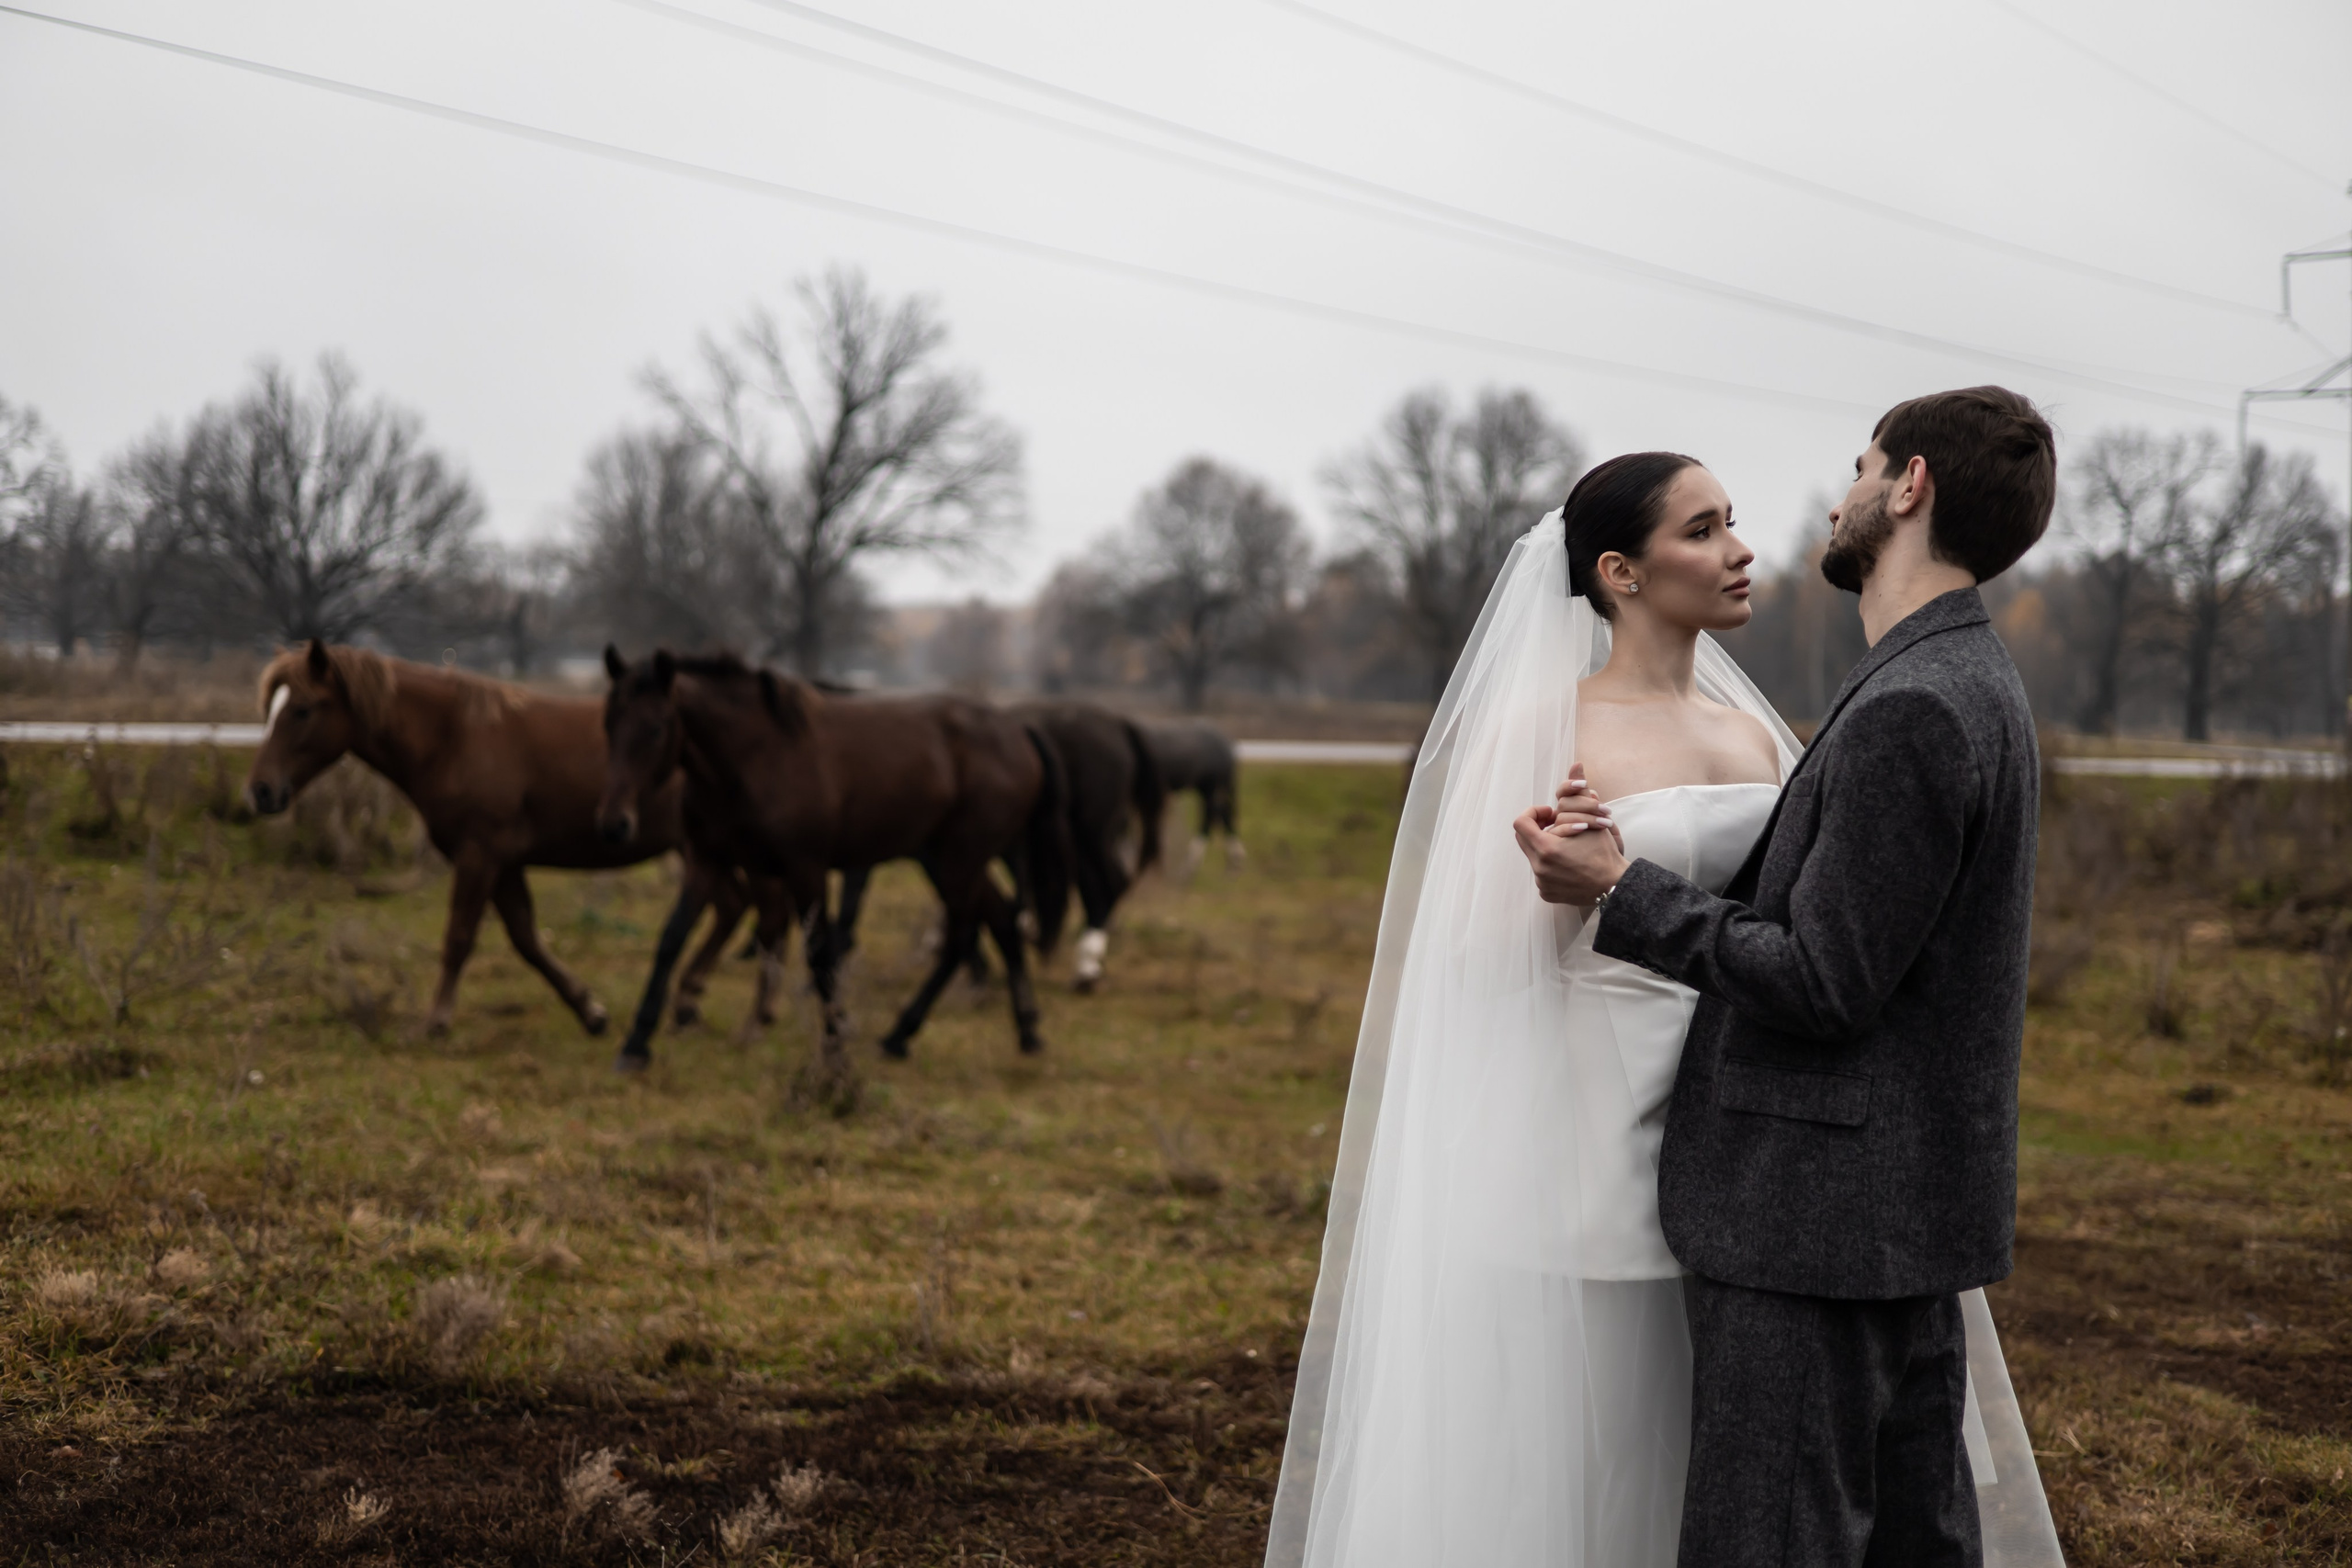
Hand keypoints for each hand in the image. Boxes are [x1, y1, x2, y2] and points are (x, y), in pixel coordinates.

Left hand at [1514, 763, 1629, 904]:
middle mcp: (1539, 868)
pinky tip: (1570, 864)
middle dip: (1539, 829)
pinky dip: (1551, 866)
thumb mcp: (1593, 819)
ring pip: (1533, 856)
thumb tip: (1576, 764)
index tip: (1552, 814)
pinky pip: (1541, 874)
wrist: (1616, 887)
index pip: (1521, 822)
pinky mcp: (1547, 893)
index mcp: (1546, 849)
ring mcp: (1542, 882)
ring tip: (1567, 844)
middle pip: (1523, 839)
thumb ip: (1579, 793)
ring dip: (1547, 846)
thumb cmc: (1605, 853)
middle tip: (1558, 825)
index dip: (1535, 813)